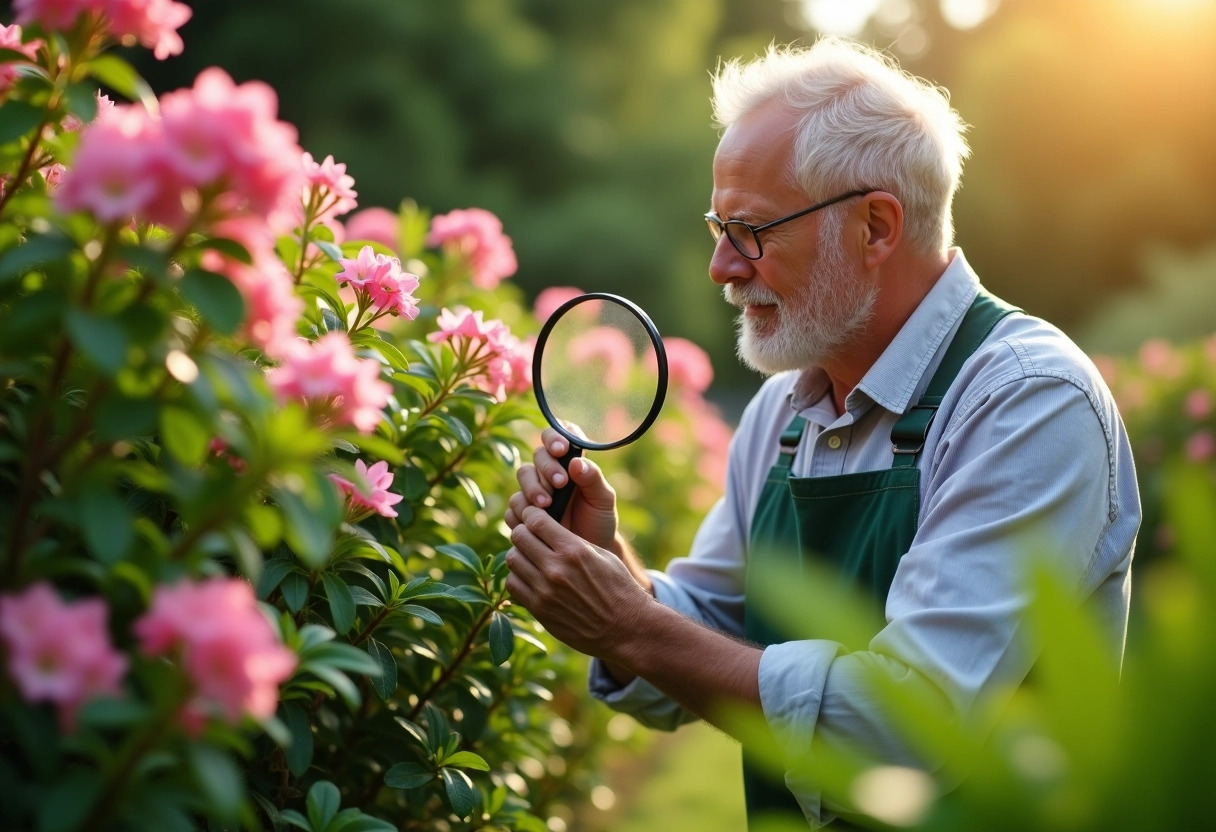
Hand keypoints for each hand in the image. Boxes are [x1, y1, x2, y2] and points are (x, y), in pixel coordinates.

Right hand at [505, 428, 619, 553]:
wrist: (587, 551)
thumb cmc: (599, 520)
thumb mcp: (603, 499)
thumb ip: (593, 478)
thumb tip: (576, 462)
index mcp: (570, 461)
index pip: (558, 436)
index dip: (555, 437)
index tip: (561, 449)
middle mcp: (550, 471)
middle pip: (537, 456)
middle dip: (546, 468)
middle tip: (560, 484)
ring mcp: (534, 490)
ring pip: (523, 477)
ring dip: (532, 489)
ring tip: (547, 505)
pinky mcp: (523, 512)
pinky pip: (513, 506)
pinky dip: (522, 511)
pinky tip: (534, 521)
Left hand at [506, 505, 648, 660]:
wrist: (625, 628)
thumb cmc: (618, 588)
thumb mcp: (602, 556)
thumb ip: (573, 541)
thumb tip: (547, 529)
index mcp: (574, 550)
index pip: (535, 521)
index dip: (531, 514)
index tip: (533, 516)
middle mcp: (556, 569)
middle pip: (519, 537)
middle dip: (523, 532)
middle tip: (530, 535)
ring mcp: (545, 591)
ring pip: (512, 560)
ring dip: (519, 554)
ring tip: (531, 557)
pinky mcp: (540, 610)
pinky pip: (513, 585)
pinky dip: (518, 577)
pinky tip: (531, 577)